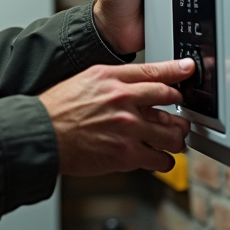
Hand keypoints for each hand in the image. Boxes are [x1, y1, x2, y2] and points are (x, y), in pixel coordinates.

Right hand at [39, 59, 194, 176]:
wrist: (42, 135)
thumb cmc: (59, 108)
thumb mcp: (88, 80)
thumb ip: (116, 79)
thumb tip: (139, 83)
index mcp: (113, 79)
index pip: (154, 72)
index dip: (177, 71)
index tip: (188, 70)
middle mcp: (124, 101)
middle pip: (170, 101)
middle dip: (178, 109)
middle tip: (179, 115)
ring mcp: (127, 129)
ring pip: (172, 134)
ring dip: (177, 137)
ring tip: (173, 139)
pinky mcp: (126, 155)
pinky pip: (161, 159)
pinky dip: (164, 159)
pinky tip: (158, 157)